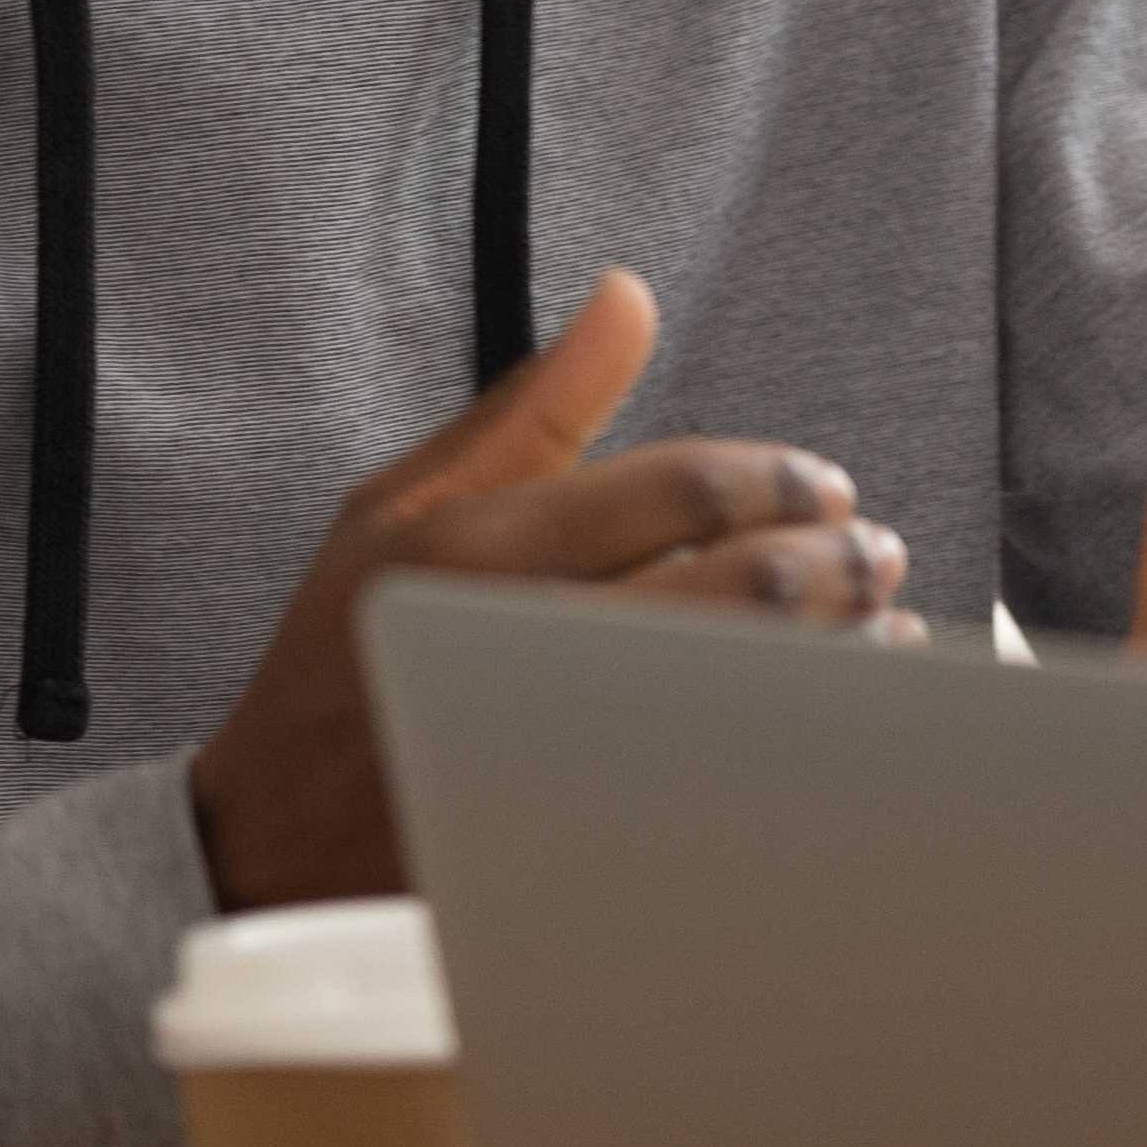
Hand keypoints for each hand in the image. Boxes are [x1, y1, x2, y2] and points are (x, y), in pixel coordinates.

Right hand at [190, 270, 906, 907]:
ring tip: (885, 625)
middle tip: (877, 551)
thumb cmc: (339, 662)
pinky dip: (807, 741)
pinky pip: (731, 783)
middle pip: (733, 590)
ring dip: (844, 650)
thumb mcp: (399, 511)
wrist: (261, 853)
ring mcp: (548, 754)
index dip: (776, 482)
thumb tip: (630, 294)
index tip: (828, 488)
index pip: (675, 491)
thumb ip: (532, 409)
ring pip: (749, 688)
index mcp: (468, 550)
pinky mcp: (578, 841)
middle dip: (833, 563)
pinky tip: (842, 715)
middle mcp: (511, 643)